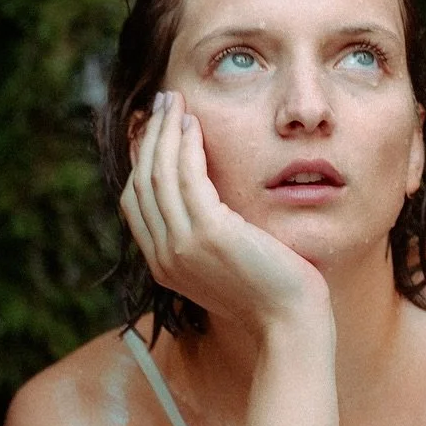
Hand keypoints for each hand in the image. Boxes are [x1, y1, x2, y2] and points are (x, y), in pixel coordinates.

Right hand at [120, 90, 329, 337]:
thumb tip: (206, 202)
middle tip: (161, 103)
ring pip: (158, 174)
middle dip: (148, 138)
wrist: (290, 322)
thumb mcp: (224, 264)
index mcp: (163, 265)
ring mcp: (181, 246)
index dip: (140, 160)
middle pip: (140, 182)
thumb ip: (205, 237)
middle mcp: (163, 256)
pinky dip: (185, 146)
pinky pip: (186, 177)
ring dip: (164, 132)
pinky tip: (193, 124)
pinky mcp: (207, 234)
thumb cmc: (270, 292)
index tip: (153, 129)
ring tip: (174, 102)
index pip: (135, 202)